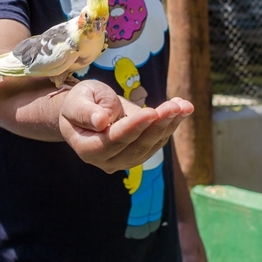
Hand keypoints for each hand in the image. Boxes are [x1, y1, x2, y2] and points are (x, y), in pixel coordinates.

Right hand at [58, 80, 192, 173]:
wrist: (86, 111)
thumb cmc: (80, 102)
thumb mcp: (77, 99)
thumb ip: (86, 111)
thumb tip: (101, 121)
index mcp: (87, 148)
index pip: (113, 141)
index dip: (134, 127)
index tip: (152, 112)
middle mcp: (106, 161)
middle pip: (136, 147)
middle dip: (158, 125)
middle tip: (175, 106)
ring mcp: (124, 161)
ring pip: (151, 146)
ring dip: (170, 125)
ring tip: (184, 105)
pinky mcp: (138, 154)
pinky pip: (157, 142)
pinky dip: (171, 125)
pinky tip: (182, 108)